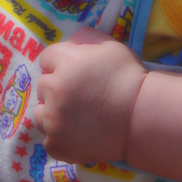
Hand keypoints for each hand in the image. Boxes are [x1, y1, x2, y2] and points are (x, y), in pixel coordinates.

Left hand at [33, 27, 146, 163]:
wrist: (141, 118)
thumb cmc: (129, 79)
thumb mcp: (110, 46)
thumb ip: (85, 38)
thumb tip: (71, 41)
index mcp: (65, 62)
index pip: (46, 59)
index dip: (59, 65)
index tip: (72, 75)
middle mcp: (54, 89)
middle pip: (43, 86)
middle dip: (57, 89)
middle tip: (78, 98)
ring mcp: (53, 119)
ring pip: (40, 113)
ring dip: (53, 114)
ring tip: (75, 118)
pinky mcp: (56, 143)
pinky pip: (49, 139)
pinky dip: (60, 138)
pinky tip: (78, 135)